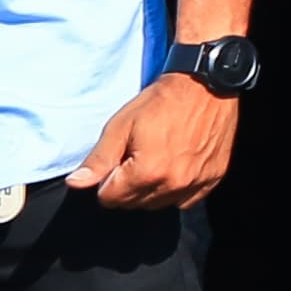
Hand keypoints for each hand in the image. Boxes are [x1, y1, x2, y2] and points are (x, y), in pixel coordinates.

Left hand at [67, 69, 240, 209]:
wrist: (207, 85)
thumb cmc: (162, 102)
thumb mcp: (121, 125)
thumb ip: (98, 159)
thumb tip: (76, 184)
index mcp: (147, 172)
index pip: (110, 199)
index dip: (107, 179)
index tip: (118, 159)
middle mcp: (174, 184)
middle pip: (134, 204)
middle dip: (128, 186)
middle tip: (137, 156)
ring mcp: (196, 183)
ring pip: (159, 204)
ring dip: (151, 189)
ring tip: (157, 159)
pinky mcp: (213, 178)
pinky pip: (185, 200)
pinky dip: (176, 189)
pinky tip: (176, 166)